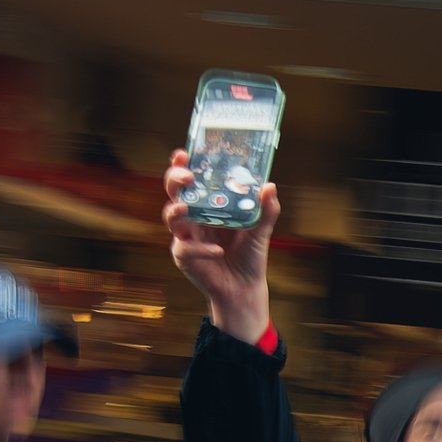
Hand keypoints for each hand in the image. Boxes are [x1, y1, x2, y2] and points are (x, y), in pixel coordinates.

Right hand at [164, 153, 277, 344]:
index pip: (191, 180)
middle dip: (175, 181)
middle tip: (187, 176)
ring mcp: (186, 236)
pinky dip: (201, 249)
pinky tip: (217, 251)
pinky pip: (186, 249)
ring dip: (176, 210)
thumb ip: (266, 210)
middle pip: (174, 193)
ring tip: (185, 208)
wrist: (245, 287)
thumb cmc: (249, 256)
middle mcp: (193, 217)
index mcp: (208, 205)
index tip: (183, 154)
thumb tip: (270, 186)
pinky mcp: (184, 256)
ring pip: (171, 218)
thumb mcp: (261, 231)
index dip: (182, 166)